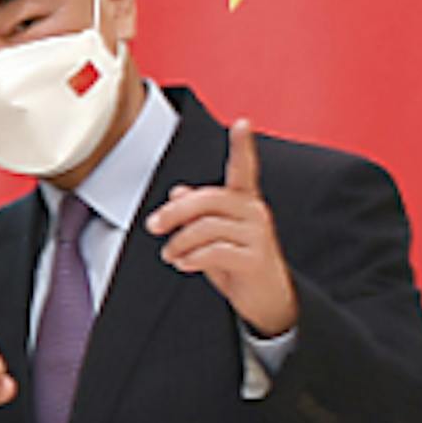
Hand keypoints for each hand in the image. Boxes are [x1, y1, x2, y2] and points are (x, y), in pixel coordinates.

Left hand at [146, 118, 297, 337]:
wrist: (267, 300)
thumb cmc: (238, 264)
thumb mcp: (214, 236)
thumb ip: (198, 214)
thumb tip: (178, 189)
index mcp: (245, 201)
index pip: (244, 168)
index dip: (243, 146)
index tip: (242, 122)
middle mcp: (255, 212)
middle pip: (209, 200)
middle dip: (175, 212)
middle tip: (154, 226)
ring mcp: (258, 236)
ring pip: (206, 228)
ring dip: (179, 242)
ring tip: (169, 254)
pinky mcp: (255, 260)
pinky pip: (215, 252)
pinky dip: (192, 258)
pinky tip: (184, 264)